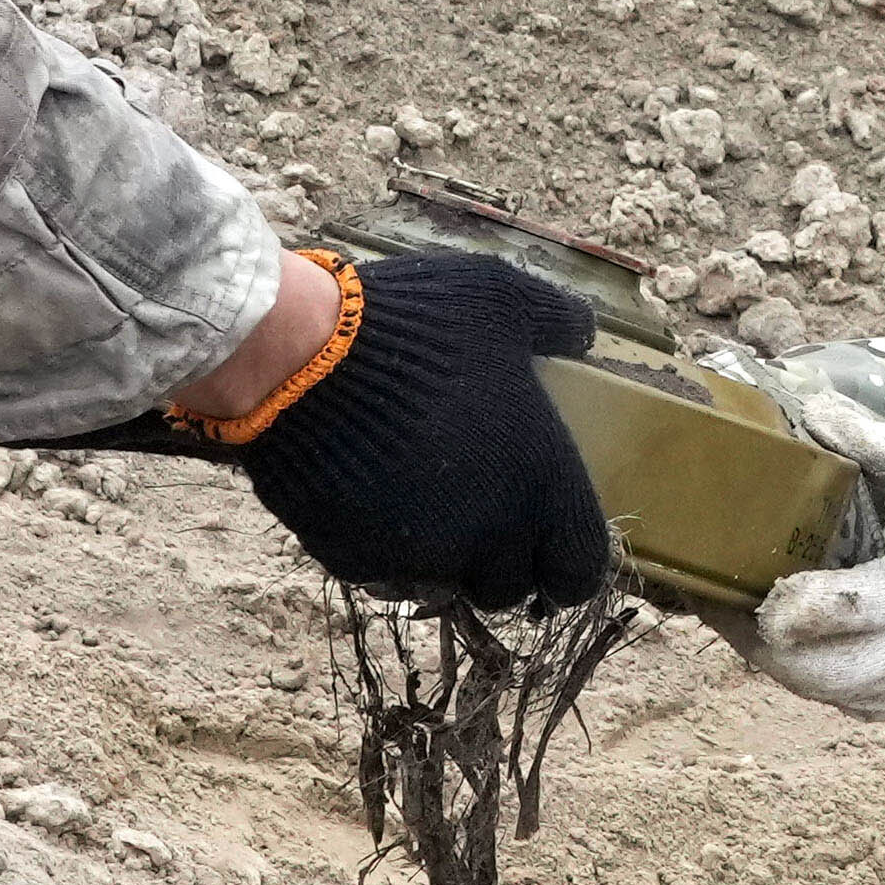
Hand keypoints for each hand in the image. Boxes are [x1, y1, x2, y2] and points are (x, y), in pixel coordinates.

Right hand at [201, 247, 623, 608]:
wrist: (301, 360)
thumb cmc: (418, 325)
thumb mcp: (504, 298)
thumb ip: (556, 320)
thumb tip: (583, 334)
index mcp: (541, 487)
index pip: (580, 571)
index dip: (572, 564)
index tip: (554, 546)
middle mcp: (487, 539)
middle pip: (510, 586)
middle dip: (502, 560)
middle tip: (484, 514)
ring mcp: (418, 558)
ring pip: (445, 585)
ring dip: (444, 558)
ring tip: (425, 506)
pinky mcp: (356, 561)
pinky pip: (383, 572)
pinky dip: (385, 548)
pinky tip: (372, 500)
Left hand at [740, 388, 884, 738]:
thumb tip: (819, 409)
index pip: (862, 608)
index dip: (805, 606)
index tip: (762, 589)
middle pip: (814, 665)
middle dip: (754, 635)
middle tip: (710, 588)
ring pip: (815, 687)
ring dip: (765, 655)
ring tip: (724, 608)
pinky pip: (834, 697)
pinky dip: (796, 670)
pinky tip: (770, 635)